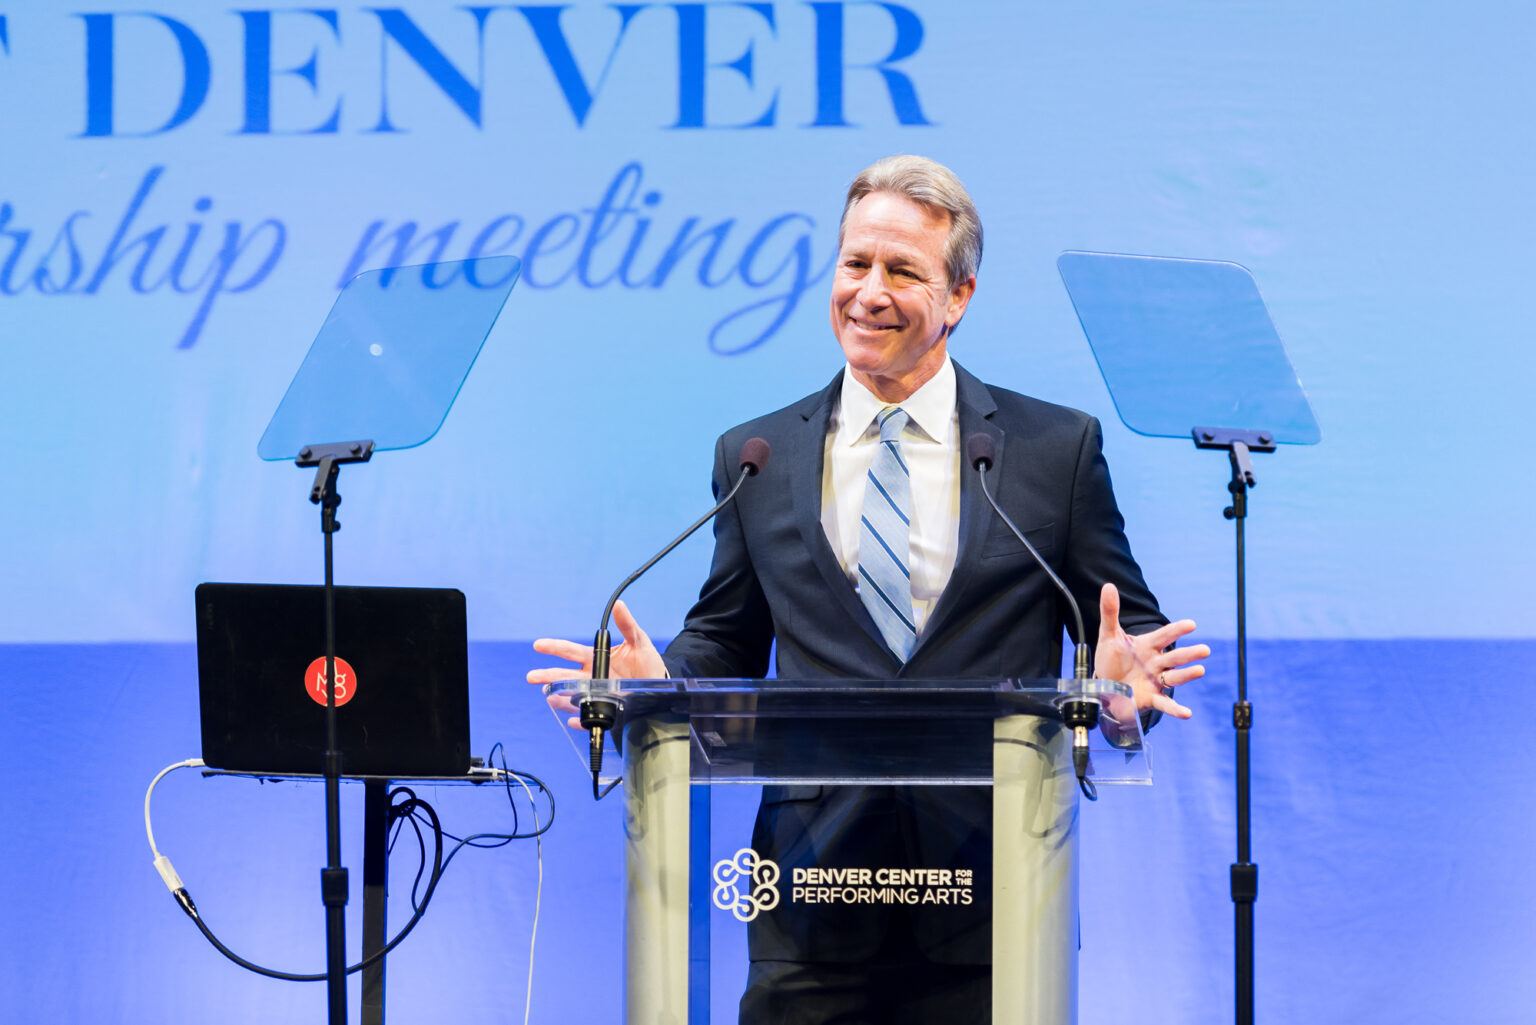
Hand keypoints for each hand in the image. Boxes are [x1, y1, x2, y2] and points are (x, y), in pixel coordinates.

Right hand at [525, 600, 667, 727]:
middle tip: (532, 676)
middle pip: (565, 675)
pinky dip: (580, 719)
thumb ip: (627, 625)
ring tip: (550, 698)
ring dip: (560, 697)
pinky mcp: (605, 708)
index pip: (571, 651)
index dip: (555, 647)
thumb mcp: (639, 641)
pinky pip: (590, 714)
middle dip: (548, 676)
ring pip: (572, 695)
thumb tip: (619, 605)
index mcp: (596, 658)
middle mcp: (592, 676)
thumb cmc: (646, 661)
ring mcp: (597, 693)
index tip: (538, 645)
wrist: (658, 683)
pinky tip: (573, 720)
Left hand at [1093, 583, 1207, 719]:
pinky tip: (1187, 713)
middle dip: (1188, 654)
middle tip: (1204, 650)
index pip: (1164, 636)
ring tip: (1200, 670)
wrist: (1104, 686)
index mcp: (1148, 646)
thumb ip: (1110, 612)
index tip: (1191, 624)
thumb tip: (1108, 586)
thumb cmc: (1111, 659)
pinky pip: (1165, 704)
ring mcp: (1156, 681)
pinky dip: (1176, 709)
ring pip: (1174, 678)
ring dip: (1187, 675)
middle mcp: (1156, 663)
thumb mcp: (1109, 635)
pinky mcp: (1151, 698)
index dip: (1177, 630)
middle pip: (1174, 657)